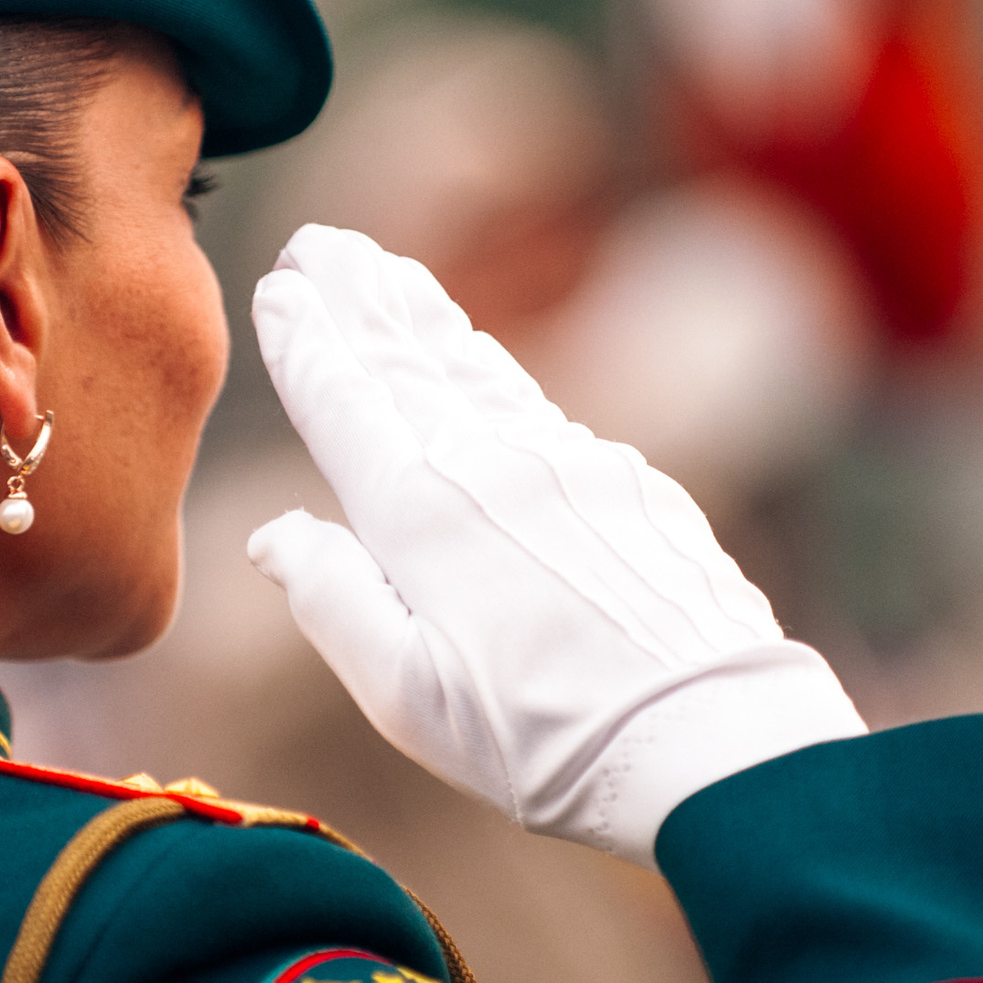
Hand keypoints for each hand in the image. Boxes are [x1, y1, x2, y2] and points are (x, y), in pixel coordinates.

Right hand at [247, 226, 864, 866]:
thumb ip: (333, 602)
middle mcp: (492, 468)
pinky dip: (492, 372)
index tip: (279, 287)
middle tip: (319, 241)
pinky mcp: (626, 485)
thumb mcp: (408, 697)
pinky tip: (480, 364)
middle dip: (358, 300)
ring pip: (478, 371)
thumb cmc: (546, 741)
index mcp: (420, 517)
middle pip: (409, 365)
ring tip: (389, 276)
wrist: (709, 738)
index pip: (346, 404)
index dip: (308, 344)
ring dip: (426, 319)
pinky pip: (537, 407)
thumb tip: (274, 535)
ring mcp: (567, 467)